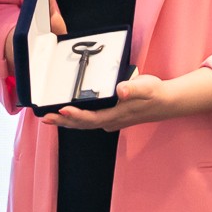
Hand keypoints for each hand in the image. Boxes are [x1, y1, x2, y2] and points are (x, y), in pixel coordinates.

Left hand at [41, 73, 177, 131]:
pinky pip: (89, 121)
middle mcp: (111, 121)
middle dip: (63, 121)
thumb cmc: (155, 94)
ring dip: (67, 122)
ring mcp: (111, 121)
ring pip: (84, 124)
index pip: (92, 118)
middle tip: (45, 117)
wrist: (166, 102)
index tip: (62, 110)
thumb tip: (121, 91)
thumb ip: (133, 88)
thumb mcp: (146, 87)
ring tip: (50, 118)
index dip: (76, 116)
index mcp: (117, 115)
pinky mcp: (111, 118)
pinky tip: (68, 115)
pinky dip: (76, 119)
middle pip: (83, 124)